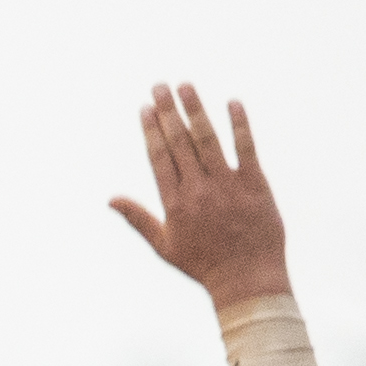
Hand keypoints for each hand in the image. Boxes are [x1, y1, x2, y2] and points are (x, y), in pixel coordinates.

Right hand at [107, 85, 291, 308]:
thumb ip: (138, 218)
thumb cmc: (203, 265)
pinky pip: (246, 148)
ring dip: (196, 109)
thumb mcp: (164, 246)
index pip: (159, 158)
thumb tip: (110, 199)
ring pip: (208, 139)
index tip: (145, 108)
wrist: (246, 279)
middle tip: (159, 85)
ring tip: (186, 86)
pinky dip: (239, 124)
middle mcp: (198, 190)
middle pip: (179, 142)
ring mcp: (227, 185)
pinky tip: (232, 102)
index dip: (151, 130)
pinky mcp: (255, 184)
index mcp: (175, 204)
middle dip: (167, 111)